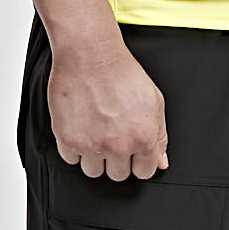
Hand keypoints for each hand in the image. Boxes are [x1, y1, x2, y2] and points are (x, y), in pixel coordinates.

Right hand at [48, 38, 168, 179]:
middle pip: (118, 175)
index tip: (133, 152)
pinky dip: (74, 148)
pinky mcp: (68, 139)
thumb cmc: (121, 72)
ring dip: (95, 157)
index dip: (139, 161)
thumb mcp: (154, 101)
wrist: (91, 55)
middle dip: (117, 160)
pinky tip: (81, 129)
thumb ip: (160, 136)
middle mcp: (117, 145)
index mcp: (143, 137)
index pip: (144, 172)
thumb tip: (160, 161)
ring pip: (93, 171)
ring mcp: (91, 144)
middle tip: (112, 137)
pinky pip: (70, 159)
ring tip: (96, 133)